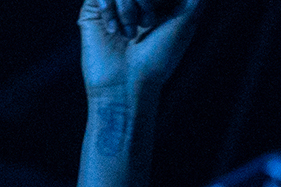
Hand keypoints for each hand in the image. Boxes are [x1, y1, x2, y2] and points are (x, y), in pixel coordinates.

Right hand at [79, 0, 199, 99]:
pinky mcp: (92, 13)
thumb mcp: (188, 17)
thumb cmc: (160, 56)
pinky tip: (114, 31)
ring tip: (130, 33)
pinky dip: (111, 8)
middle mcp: (135, 1)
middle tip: (148, 23)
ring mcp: (113, 6)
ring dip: (129, 6)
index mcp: (159, 0)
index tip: (156, 20)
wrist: (128, 84)